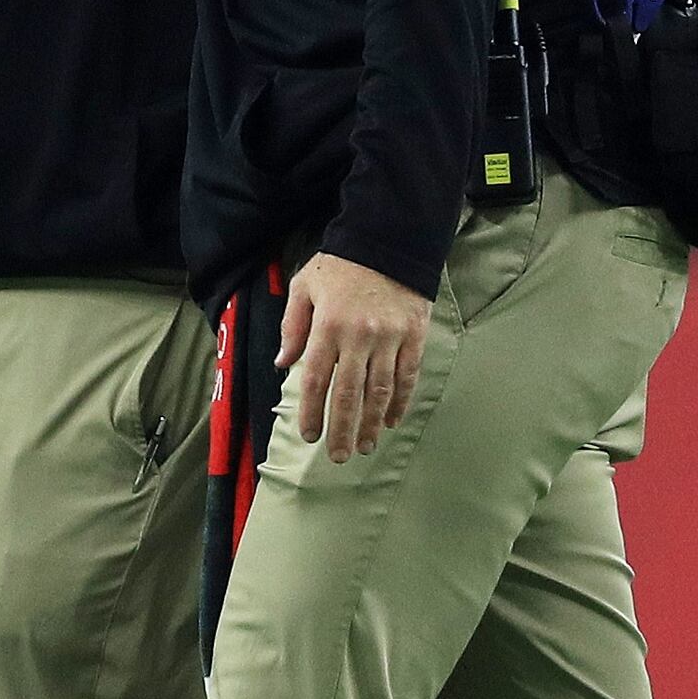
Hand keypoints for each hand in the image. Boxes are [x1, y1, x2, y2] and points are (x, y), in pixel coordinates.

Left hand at [277, 252, 432, 462]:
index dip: (312, 411)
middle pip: (349, 393)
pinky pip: (408, 376)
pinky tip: (393, 420)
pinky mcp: (415, 336)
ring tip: (366, 446)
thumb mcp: (303, 287)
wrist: (390, 241)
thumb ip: (292, 326)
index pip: (317, 379)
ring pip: (380, 390)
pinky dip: (401, 401)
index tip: (309, 435)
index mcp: (328, 326)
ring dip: (373, 422)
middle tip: (339, 457)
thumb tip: (282, 365)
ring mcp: (390, 338)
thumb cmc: (340, 265)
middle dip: (342, 429)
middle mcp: (359, 337)